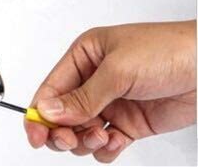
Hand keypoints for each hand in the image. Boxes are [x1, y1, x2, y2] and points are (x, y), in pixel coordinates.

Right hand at [25, 21, 195, 162]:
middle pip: (62, 114)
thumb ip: (83, 97)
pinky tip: (114, 142)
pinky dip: (105, 149)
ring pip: (81, 131)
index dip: (39, 112)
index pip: (52, 87)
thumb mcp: (118, 70)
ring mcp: (110, 103)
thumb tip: (48, 111)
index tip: (35, 134)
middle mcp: (93, 80)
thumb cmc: (164, 50)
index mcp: (84, 56)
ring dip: (86, 140)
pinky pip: (105, 143)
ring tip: (101, 135)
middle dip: (61, 130)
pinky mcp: (128, 122)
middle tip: (69, 140)